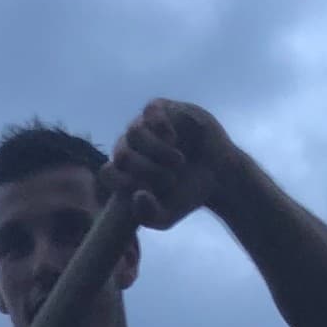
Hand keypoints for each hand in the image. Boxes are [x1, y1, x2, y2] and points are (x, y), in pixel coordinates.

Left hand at [106, 98, 239, 229]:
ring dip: (158, 152)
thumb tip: (137, 194)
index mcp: (124, 171)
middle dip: (147, 171)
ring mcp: (144, 126)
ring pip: (135, 132)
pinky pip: (150, 111)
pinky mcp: (162, 109)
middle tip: (171, 179)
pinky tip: (175, 140)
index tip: (150, 192)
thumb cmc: (187, 195)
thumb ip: (147, 215)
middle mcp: (130, 146)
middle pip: (122, 155)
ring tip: (178, 162)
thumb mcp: (166, 217)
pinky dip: (162, 128)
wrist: (218, 175)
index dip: (126, 183)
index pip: (107, 173)